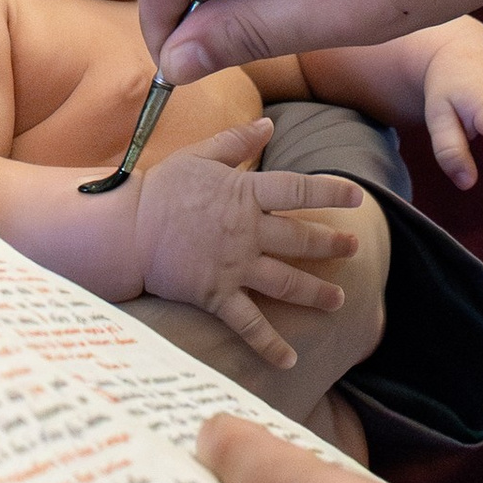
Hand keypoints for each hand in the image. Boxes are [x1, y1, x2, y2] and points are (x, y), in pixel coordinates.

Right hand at [134, 124, 363, 370]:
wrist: (125, 230)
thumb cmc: (160, 189)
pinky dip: (270, 344)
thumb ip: (237, 142)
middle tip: (354, 248)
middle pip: (301, 239)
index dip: (332, 191)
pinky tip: (290, 359)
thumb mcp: (199, 156)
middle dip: (332, 244)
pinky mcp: (216, 296)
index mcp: (244, 194)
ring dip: (316, 292)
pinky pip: (249, 324)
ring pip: (287, 282)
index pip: (299, 189)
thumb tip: (268, 124)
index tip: (357, 196)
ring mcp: (234, 266)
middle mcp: (246, 231)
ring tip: (338, 300)